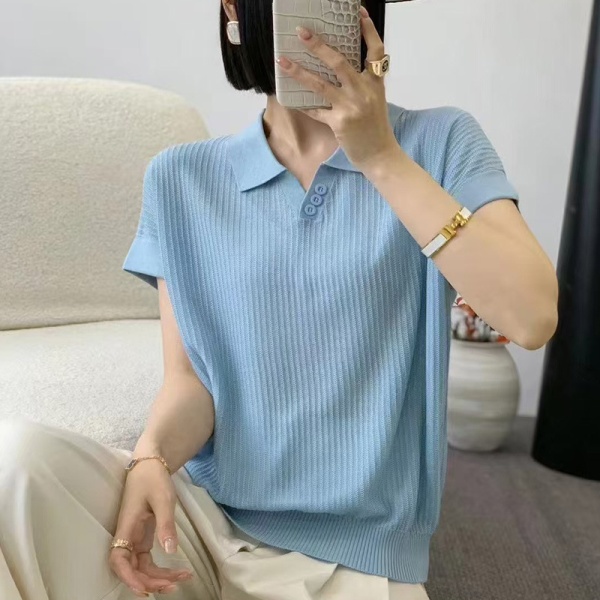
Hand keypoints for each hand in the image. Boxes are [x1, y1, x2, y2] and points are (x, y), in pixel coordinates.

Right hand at [109, 461, 192, 596]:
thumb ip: (166, 525)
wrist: (150, 464)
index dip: (127, 577)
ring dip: (158, 578)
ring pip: (141, 567)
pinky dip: (161, 568)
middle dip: (150, 581)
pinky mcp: (143, 537)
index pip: (118, 559)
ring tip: (182, 579)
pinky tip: (178, 571)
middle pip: (131, 568)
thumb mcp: (163, 499)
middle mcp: (127, 535)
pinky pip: (148, 560)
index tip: (143, 588)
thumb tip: (170, 551)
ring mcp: (135, 538)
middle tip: (174, 585)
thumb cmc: (153, 479)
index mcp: (127, 526)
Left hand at [275, 5, 399, 172]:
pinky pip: (315, 110)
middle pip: (340, 62)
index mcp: (375, 83)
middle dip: (318, 46)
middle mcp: (364, 91)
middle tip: (302, 32)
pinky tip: (287, 97)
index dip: (368, 31)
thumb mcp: (375, 100)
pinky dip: (302, 104)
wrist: (379, 155)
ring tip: (282, 61)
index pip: (375, 51)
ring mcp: (350, 107)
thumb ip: (362, 83)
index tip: (360, 13)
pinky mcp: (339, 123)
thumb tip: (338, 68)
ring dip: (299, 71)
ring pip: (321, 84)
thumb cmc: (375, 128)